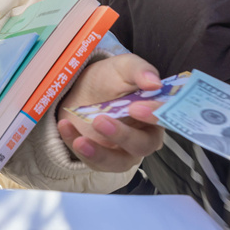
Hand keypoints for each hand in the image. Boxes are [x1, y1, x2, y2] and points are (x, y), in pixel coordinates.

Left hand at [56, 54, 164, 172]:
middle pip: (144, 145)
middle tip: (101, 120)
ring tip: (80, 140)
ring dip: (100, 153)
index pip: (164, 118)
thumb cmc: (109, 78)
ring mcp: (124, 151)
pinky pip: (93, 161)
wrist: (81, 89)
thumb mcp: (122, 67)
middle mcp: (146, 135)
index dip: (153, 116)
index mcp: (156, 112)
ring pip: (119, 162)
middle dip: (123, 136)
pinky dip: (76, 145)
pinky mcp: (103, 159)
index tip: (136, 107)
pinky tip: (65, 127)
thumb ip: (140, 70)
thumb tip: (155, 81)